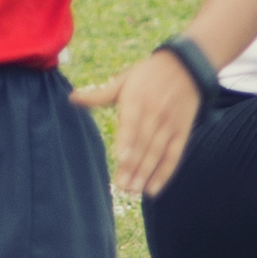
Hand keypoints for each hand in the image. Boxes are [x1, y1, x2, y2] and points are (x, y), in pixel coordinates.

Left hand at [71, 45, 216, 197]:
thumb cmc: (148, 75)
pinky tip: (153, 189)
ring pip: (158, 152)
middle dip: (134, 166)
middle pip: (144, 143)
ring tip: (134, 190)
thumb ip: (99, 95)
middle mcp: (155, 114)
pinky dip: (165, 173)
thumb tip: (71, 98)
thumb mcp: (124, 80)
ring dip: (146, 173)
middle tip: (122, 186)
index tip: (121, 158)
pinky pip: (174, 155)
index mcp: (137, 100)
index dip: (128, 141)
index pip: (132, 123)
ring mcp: (169, 124)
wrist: (186, 66)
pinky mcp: (182, 132)